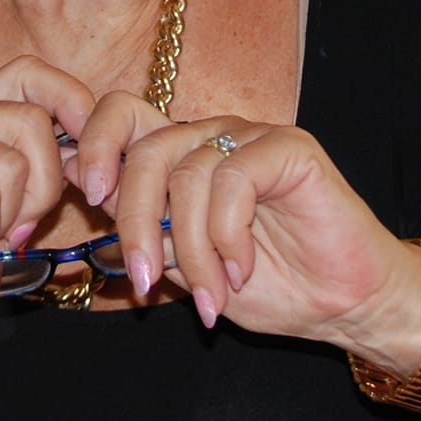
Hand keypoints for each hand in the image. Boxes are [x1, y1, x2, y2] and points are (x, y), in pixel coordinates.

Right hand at [0, 56, 95, 382]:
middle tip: (13, 234)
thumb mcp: (1, 235)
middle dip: (45, 190)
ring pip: (11, 162)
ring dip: (5, 223)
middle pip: (32, 121)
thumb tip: (90, 173)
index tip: (86, 165)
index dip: (71, 105)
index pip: (29, 76)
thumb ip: (36, 199)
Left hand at [109, 119, 420, 361]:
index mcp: (180, 155)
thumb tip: (77, 198)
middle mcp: (211, 136)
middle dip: (134, 221)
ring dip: (191, 248)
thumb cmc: (268, 285)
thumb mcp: (185, 265)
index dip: (95, 143)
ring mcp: (251, 137)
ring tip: (212, 294)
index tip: (91, 195)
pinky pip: (234, 178)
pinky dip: (228, 234)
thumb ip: (142, 230)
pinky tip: (243, 269)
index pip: (120, 115)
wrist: (343, 306)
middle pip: (146, 149)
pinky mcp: (289, 147)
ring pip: (188, 174)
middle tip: (144, 281)